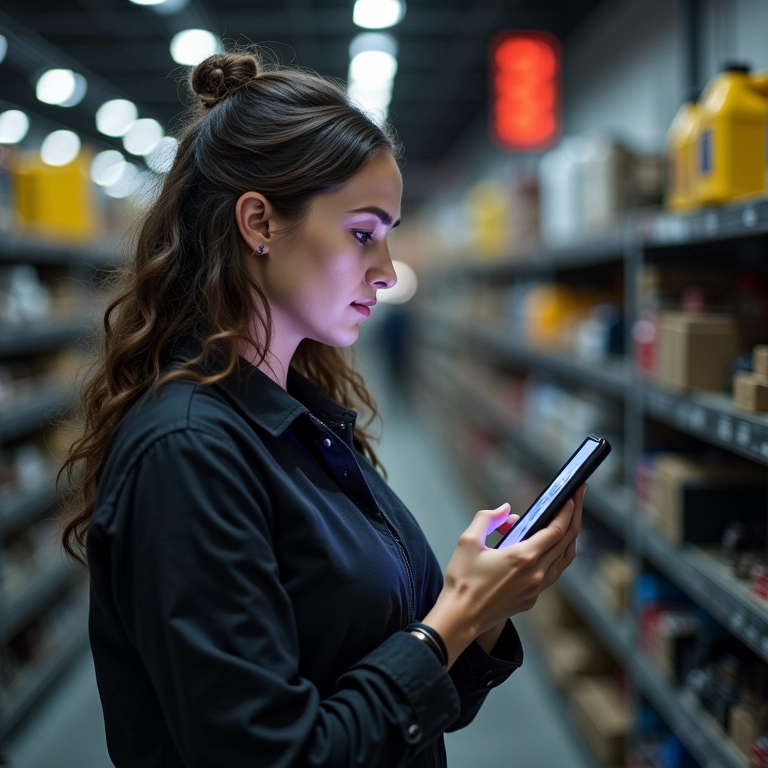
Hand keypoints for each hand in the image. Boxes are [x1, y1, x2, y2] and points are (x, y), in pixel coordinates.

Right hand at [420, 485, 584, 667]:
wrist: (460, 617)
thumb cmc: (462, 581)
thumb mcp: (468, 541)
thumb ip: (487, 518)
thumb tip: (506, 510)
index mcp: (523, 557)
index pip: (556, 529)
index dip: (567, 511)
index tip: (573, 496)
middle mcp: (536, 573)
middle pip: (566, 542)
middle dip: (574, 517)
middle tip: (578, 499)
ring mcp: (536, 588)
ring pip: (564, 560)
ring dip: (569, 538)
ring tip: (568, 521)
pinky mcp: (532, 599)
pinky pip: (553, 573)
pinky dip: (557, 556)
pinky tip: (549, 548)